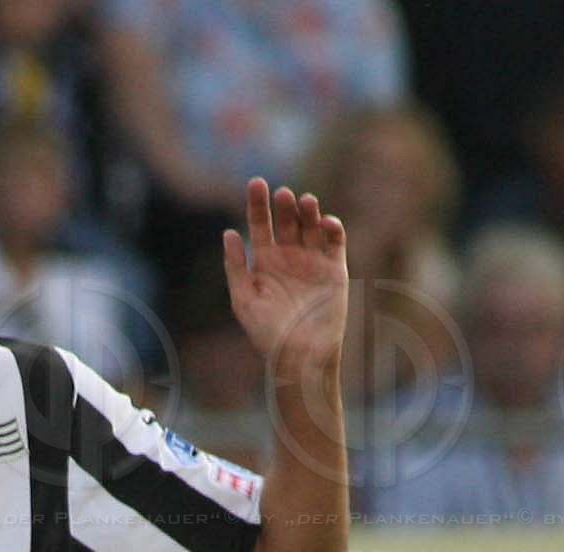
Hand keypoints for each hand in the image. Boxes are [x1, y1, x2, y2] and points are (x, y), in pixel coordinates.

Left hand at [223, 178, 347, 375]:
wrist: (301, 358)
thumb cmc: (268, 335)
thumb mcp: (243, 301)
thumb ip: (235, 268)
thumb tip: (228, 232)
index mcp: (265, 261)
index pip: (260, 224)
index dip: (257, 203)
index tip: (256, 183)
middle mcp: (289, 257)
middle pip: (287, 219)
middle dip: (284, 204)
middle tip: (282, 195)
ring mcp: (312, 262)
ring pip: (311, 225)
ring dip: (309, 211)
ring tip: (305, 202)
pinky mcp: (334, 270)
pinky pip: (335, 242)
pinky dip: (333, 228)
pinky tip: (326, 222)